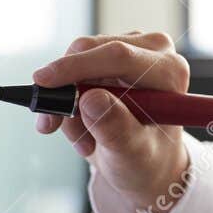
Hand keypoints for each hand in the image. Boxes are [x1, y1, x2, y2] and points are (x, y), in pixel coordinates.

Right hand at [32, 32, 191, 212]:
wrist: (145, 163)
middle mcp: (154, 52)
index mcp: (170, 71)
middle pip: (91, 51)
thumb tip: (90, 99)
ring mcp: (132, 49)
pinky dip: (65, 99)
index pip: (119, 56)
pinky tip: (79, 126)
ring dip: (65, 102)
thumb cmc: (147, 159)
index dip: (77, 67)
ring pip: (75, 60)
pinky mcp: (110, 55)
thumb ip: (115, 128)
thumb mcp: (133, 153)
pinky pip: (71, 68)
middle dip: (63, 90)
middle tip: (52, 125)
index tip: (42, 82)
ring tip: (82, 138)